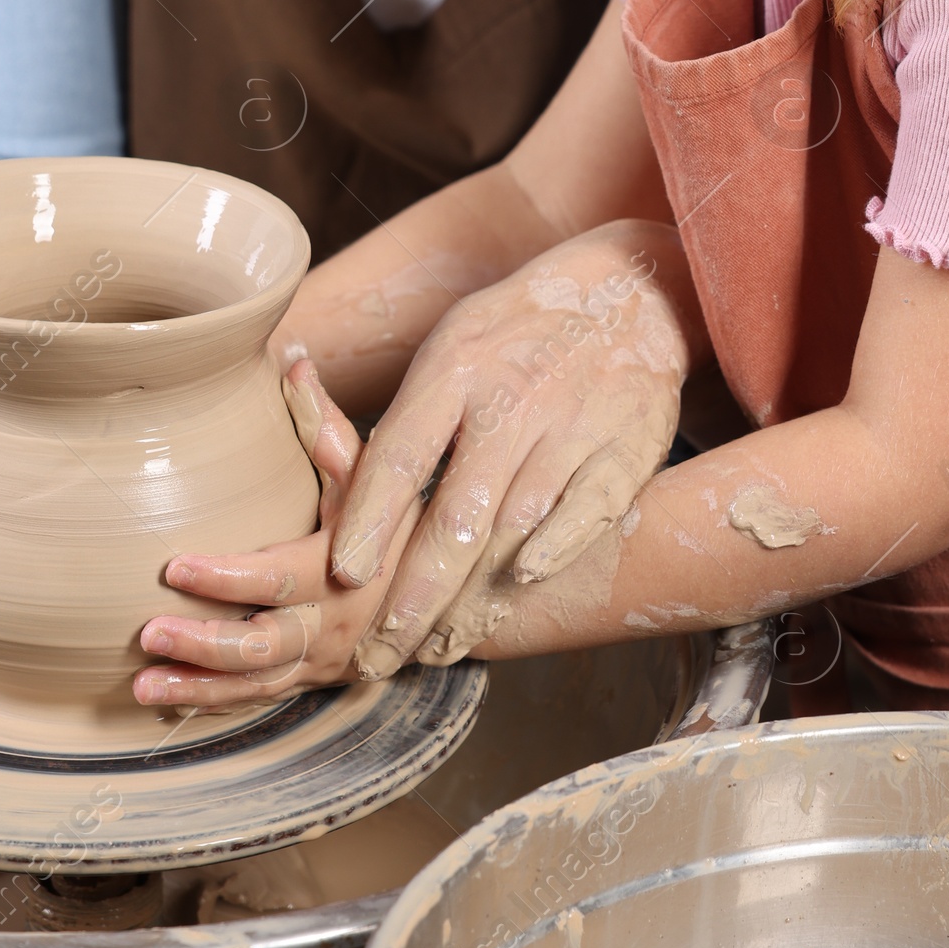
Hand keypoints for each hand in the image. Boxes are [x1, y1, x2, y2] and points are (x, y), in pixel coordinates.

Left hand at [132, 354, 421, 708]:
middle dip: (202, 643)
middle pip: (263, 644)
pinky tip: (168, 701)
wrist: (449, 585)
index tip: (173, 567)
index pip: (275, 577)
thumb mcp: (370, 470)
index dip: (224, 577)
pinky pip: (264, 699)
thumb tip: (289, 357)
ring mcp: (326, 659)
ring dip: (199, 687)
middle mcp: (336, 622)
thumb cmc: (399, 513)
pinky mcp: (317, 680)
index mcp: (343, 567)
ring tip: (143, 684)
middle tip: (148, 633)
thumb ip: (324, 422)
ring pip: (259, 682)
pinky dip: (216, 704)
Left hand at [330, 221, 697, 679]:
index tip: (342, 576)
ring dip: (473, 597)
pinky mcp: (626, 451)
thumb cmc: (516, 334)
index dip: (369, 520)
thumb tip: (321, 459)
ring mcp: (573, 427)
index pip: (401, 454)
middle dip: (413, 595)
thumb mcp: (451, 344)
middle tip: (378, 652)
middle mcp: (513, 400)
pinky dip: (553, 554)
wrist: (627, 295)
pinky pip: (585, 516)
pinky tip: (517, 587)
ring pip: (515, 529)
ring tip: (437, 645)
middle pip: (456, 514)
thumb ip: (405, 417)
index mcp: (456, 368)